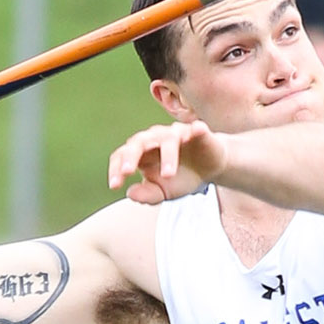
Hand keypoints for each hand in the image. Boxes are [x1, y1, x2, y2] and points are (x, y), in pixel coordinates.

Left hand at [107, 120, 227, 204]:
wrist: (208, 170)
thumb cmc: (180, 178)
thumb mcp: (163, 192)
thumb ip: (146, 195)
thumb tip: (130, 194)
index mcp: (141, 153)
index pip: (122, 156)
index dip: (116, 169)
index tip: (114, 186)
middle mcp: (155, 139)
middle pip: (138, 142)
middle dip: (131, 156)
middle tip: (127, 171)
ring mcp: (176, 133)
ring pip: (168, 139)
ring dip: (167, 156)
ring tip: (168, 174)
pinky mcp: (197, 132)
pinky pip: (194, 128)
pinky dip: (195, 129)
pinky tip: (196, 131)